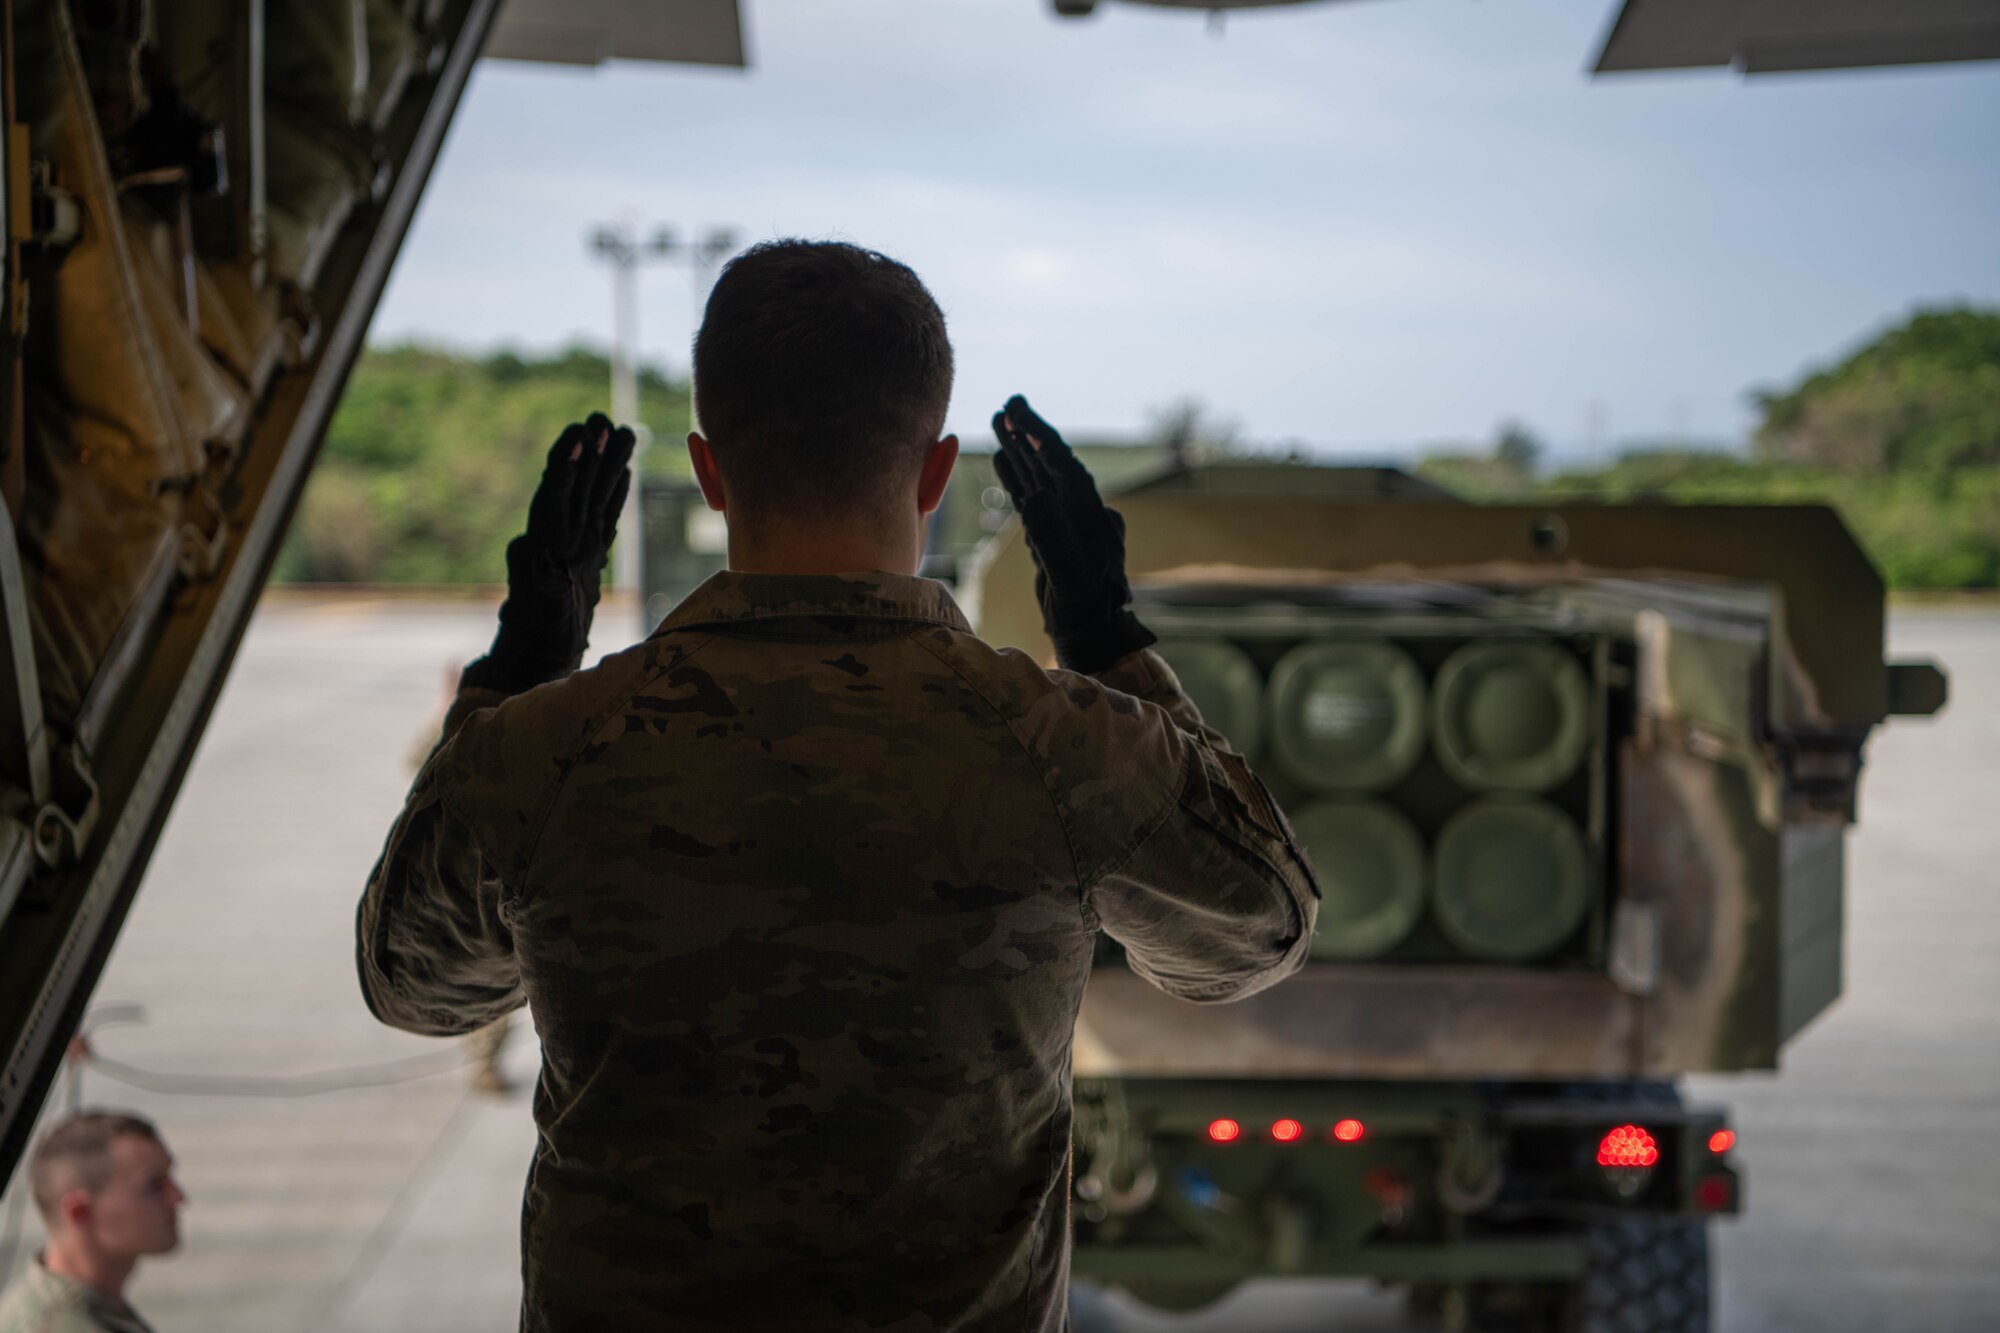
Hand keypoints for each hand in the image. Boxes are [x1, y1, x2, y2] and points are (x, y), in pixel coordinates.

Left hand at [463, 414, 635, 693]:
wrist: (542, 656)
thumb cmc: (538, 638)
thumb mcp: (536, 611)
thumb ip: (536, 580)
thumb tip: (529, 548)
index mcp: (546, 545)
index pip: (557, 496)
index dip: (566, 465)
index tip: (578, 434)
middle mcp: (561, 538)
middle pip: (577, 486)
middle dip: (590, 453)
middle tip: (603, 419)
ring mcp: (576, 545)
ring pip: (594, 496)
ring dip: (606, 465)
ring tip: (623, 431)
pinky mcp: (588, 556)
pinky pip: (604, 516)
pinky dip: (615, 494)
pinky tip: (626, 473)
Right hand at [990, 394, 1154, 673]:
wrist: (1092, 637)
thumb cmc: (1083, 614)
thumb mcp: (1070, 580)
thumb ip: (1054, 539)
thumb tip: (1034, 496)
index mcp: (1090, 515)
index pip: (1063, 466)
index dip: (1040, 437)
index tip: (1018, 413)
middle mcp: (1083, 511)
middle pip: (1054, 462)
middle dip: (1031, 432)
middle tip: (1009, 403)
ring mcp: (1070, 521)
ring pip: (1042, 476)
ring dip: (1021, 448)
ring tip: (999, 420)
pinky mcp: (1055, 532)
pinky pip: (1035, 495)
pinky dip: (1018, 474)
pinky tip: (1001, 457)